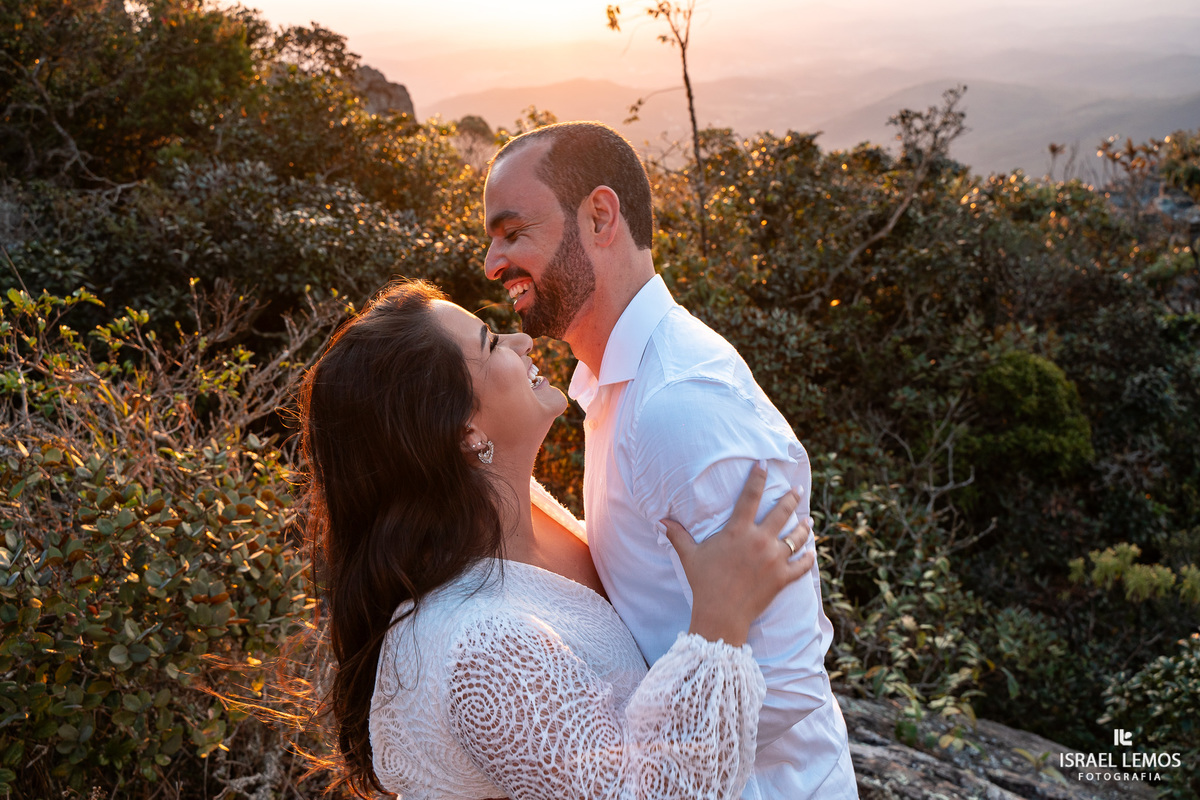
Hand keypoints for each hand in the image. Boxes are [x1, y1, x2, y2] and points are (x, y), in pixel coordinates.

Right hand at [662, 462, 814, 646]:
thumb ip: (678, 535)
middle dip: (791, 498)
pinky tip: (812, 551)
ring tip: (809, 521)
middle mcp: (760, 541)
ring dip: (804, 527)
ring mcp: (774, 559)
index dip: (757, 477)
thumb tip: (660, 521)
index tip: (764, 464)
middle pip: (782, 512)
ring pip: (797, 537)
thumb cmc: (704, 583)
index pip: (750, 496)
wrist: (721, 614)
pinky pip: (802, 565)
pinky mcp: (782, 578)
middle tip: (798, 490)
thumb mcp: (690, 556)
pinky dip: (808, 558)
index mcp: (738, 531)